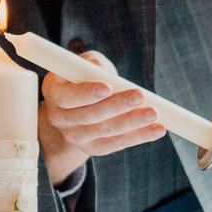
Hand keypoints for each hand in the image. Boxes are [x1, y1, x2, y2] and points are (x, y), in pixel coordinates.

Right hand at [36, 50, 166, 184]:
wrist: (77, 106)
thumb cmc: (83, 76)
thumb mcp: (83, 64)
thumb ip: (90, 63)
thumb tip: (97, 66)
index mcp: (53, 92)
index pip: (67, 96)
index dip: (86, 93)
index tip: (108, 86)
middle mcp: (59, 118)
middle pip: (89, 115)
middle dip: (116, 105)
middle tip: (140, 95)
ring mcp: (74, 136)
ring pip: (105, 131)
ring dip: (132, 122)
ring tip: (154, 113)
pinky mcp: (92, 148)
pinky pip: (116, 144)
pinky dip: (139, 136)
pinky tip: (157, 129)